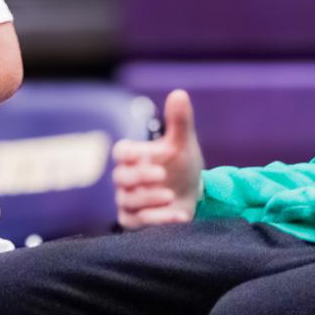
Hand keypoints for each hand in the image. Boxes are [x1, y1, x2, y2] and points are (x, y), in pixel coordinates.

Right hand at [112, 89, 203, 227]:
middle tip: (162, 175)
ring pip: (129, 200)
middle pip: (121, 177)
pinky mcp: (134, 220)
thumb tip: (179, 93)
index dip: (128, 154)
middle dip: (140, 176)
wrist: (193, 194)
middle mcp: (126, 178)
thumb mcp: (183, 144)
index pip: (120, 152)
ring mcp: (128, 200)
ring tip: (171, 195)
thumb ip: (179, 121)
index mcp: (134, 156)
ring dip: (149, 199)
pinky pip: (136, 222)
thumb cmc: (181, 165)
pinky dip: (157, 220)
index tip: (141, 154)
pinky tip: (179, 216)